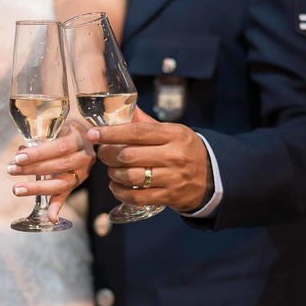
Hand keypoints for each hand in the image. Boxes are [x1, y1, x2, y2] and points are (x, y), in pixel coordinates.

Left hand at [7, 121, 94, 221]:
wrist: (85, 136)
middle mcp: (84, 157)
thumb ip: (40, 140)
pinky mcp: (77, 184)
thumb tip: (19, 154)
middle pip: (59, 166)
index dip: (38, 154)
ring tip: (17, 189)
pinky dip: (57, 207)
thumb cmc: (64, 131)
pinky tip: (51, 218)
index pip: (59, 147)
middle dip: (33, 169)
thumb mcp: (55, 128)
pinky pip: (66, 196)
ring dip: (37, 188)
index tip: (18, 157)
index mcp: (78, 139)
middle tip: (11, 170)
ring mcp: (82, 173)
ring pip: (61, 184)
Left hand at [87, 108, 211, 212]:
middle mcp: (174, 156)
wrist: (211, 177)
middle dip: (108, 154)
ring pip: (131, 177)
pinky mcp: (168, 197)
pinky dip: (120, 192)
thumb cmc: (185, 150)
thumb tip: (122, 108)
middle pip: (129, 155)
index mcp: (174, 134)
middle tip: (103, 153)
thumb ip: (147, 123)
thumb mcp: (173, 131)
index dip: (111, 133)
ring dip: (114, 173)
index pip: (136, 132)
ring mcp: (171, 178)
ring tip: (112, 169)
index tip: (94, 134)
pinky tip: (116, 186)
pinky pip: (136, 197)